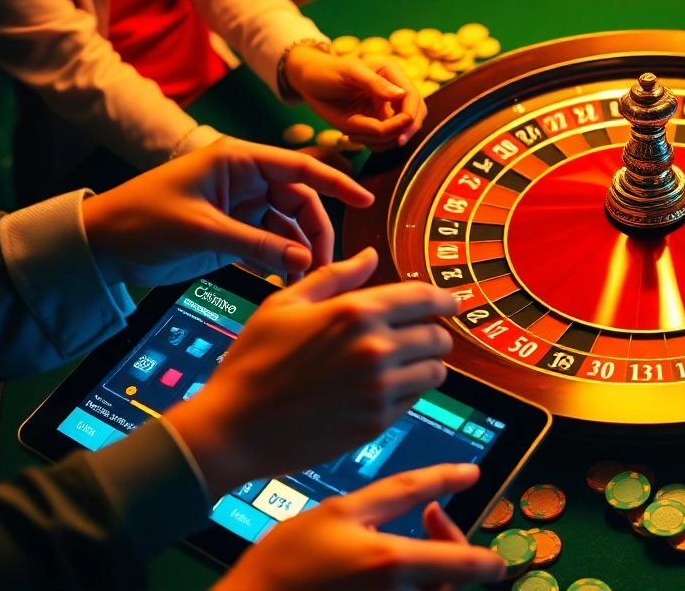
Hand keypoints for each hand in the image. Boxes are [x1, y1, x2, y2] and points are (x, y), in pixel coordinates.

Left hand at [81, 138, 373, 286]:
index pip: (300, 167)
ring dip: (300, 253)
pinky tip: (286, 284)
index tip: (366, 200)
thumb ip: (257, 245)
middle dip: (316, 234)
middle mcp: (245, 179)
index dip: (336, 183)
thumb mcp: (203, 231)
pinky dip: (281, 262)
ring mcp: (241, 206)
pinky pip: (271, 245)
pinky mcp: (234, 231)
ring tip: (304, 283)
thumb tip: (306, 262)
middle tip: (323, 269)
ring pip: (289, 227)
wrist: (101, 244)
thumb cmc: (142, 220)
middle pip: (300, 202)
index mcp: (238, 161)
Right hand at [163, 249, 457, 496]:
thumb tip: (369, 256)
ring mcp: (379, 388)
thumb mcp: (284, 305)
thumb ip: (335, 277)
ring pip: (435, 371)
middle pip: (438, 336)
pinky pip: (415, 400)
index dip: (444, 298)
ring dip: (427, 364)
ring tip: (406, 364)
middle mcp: (375, 348)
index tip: (452, 302)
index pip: (424, 297)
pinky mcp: (376, 422)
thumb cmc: (252, 361)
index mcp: (355, 312)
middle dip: (434, 333)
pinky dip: (409, 392)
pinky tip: (383, 388)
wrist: (232, 427)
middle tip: (420, 337)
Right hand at [214, 465, 504, 590]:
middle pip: (454, 584)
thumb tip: (466, 475)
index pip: (470, 567)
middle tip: (431, 518)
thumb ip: (408, 490)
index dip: (489, 560)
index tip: (492, 555)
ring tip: (400, 542)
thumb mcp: (344, 509)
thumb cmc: (286, 558)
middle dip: (453, 549)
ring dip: (431, 570)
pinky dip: (408, 587)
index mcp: (393, 564)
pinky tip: (379, 571)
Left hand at [285, 46, 423, 149]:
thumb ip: (376, 84)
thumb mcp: (349, 73)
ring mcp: (385, 109)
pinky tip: (352, 137)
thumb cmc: (326, 71)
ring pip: (399, 132)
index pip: (413, 98)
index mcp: (392, 74)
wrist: (308, 82)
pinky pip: (384, 140)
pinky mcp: (375, 122)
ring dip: (381, 141)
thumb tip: (401, 95)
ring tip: (353, 135)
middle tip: (379, 143)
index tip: (400, 136)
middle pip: (414, 117)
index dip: (411, 119)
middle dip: (400, 133)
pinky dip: (373, 144)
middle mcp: (393, 92)